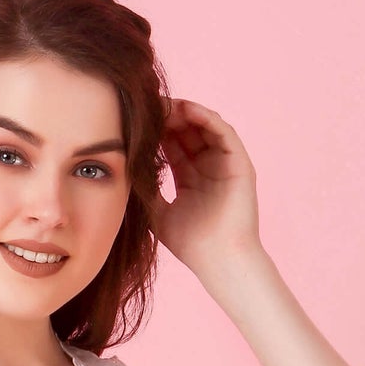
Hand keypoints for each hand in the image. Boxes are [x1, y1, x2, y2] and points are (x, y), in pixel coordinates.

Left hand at [151, 100, 261, 272]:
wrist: (220, 261)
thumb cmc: (192, 245)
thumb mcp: (159, 213)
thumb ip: (146, 191)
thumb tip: (125, 168)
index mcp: (190, 178)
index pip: (172, 144)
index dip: (156, 130)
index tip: (137, 118)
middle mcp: (208, 167)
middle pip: (187, 131)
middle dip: (168, 116)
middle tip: (149, 104)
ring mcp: (224, 163)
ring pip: (205, 126)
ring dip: (185, 112)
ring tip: (165, 105)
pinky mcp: (239, 163)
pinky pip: (223, 131)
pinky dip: (206, 117)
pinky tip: (187, 111)